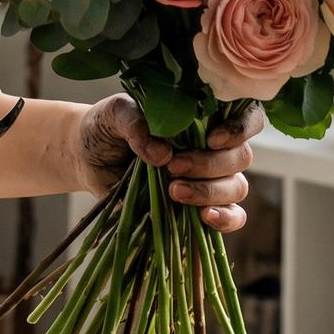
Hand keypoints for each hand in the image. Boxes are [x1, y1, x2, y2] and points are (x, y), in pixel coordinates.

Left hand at [70, 96, 263, 232]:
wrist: (88, 156)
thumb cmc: (108, 126)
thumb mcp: (115, 114)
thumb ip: (136, 124)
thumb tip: (162, 153)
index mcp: (201, 116)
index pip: (245, 117)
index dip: (239, 128)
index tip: (211, 139)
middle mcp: (212, 147)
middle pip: (240, 156)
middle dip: (210, 165)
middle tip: (173, 167)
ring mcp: (209, 178)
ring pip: (237, 187)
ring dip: (210, 191)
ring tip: (174, 191)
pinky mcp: (200, 207)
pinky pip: (232, 217)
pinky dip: (225, 219)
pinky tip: (204, 218)